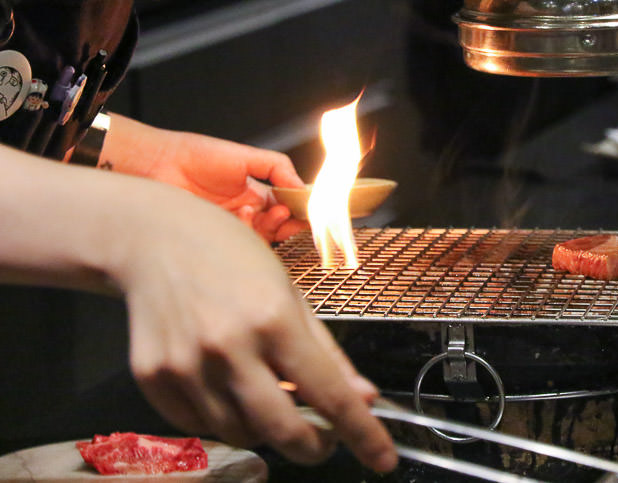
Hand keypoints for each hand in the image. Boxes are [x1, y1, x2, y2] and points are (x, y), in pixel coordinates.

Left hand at [103, 116, 308, 241]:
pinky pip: (239, 245)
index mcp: (253, 194)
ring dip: (270, 227)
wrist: (156, 165)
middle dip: (288, 223)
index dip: (297, 209)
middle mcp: (243, 213)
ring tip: (268, 212)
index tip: (307, 209)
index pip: (284, 207)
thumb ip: (277, 167)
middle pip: (276, 227)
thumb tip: (302, 186)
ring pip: (261, 238)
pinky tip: (242, 214)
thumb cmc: (196, 156)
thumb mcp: (245, 156)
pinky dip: (248, 231)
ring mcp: (228, 228)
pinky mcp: (213, 240)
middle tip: (289, 215)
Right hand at [116, 187, 396, 470]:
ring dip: (266, 431)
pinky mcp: (153, 379)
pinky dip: (225, 421)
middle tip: (324, 439)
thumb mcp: (292, 294)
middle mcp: (229, 347)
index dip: (362, 434)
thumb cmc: (232, 257)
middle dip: (314, 448)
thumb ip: (329, 352)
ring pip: (241, 434)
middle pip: (283, 431)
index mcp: (274, 319)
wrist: (154, 239)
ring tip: (269, 396)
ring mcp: (186, 366)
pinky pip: (200, 426)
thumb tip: (363, 397)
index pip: (330, 394)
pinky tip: (229, 390)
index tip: (383, 459)